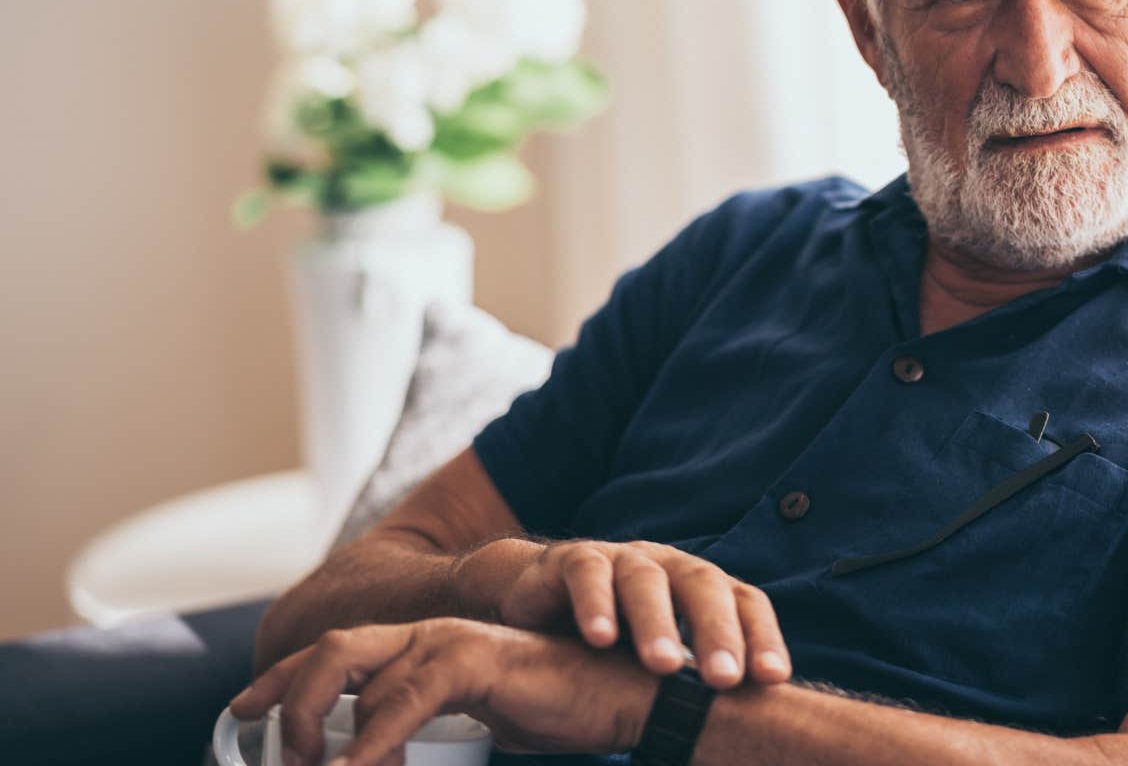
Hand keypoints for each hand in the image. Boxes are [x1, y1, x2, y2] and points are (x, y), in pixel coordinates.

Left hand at [231, 618, 654, 765]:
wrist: (627, 695)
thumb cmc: (559, 709)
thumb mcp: (481, 720)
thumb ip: (428, 728)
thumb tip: (381, 757)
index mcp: (427, 645)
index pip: (338, 654)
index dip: (282, 680)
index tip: (241, 713)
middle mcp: (432, 633)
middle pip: (333, 650)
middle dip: (285, 696)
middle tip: (272, 752)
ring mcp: (453, 643)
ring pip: (356, 671)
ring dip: (316, 727)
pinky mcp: (478, 662)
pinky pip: (404, 701)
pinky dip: (369, 741)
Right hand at [488, 538, 790, 688]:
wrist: (540, 604)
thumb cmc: (615, 640)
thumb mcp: (658, 659)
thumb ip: (694, 680)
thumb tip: (747, 734)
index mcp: (701, 589)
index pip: (745, 602)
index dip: (762, 636)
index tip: (772, 678)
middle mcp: (669, 567)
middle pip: (703, 586)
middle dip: (717, 632)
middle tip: (724, 678)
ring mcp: (622, 559)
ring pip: (646, 581)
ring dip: (658, 622)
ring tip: (664, 666)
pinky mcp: (574, 560)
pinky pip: (588, 576)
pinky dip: (595, 605)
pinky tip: (600, 640)